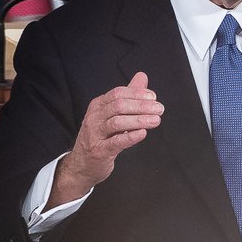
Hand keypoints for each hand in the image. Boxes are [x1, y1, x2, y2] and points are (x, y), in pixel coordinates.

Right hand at [48, 71, 163, 207]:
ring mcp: (95, 134)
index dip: (137, 94)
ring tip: (155, 120)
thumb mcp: (112, 114)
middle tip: (159, 109)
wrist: (82, 164)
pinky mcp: (100, 151)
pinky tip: (143, 133)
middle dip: (141, 106)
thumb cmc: (100, 137)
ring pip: (117, 122)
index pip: (118, 93)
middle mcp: (94, 117)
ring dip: (139, 120)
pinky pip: (116, 142)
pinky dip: (130, 137)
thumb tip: (142, 77)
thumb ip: (128, 96)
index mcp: (98, 106)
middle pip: (118, 106)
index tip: (153, 97)